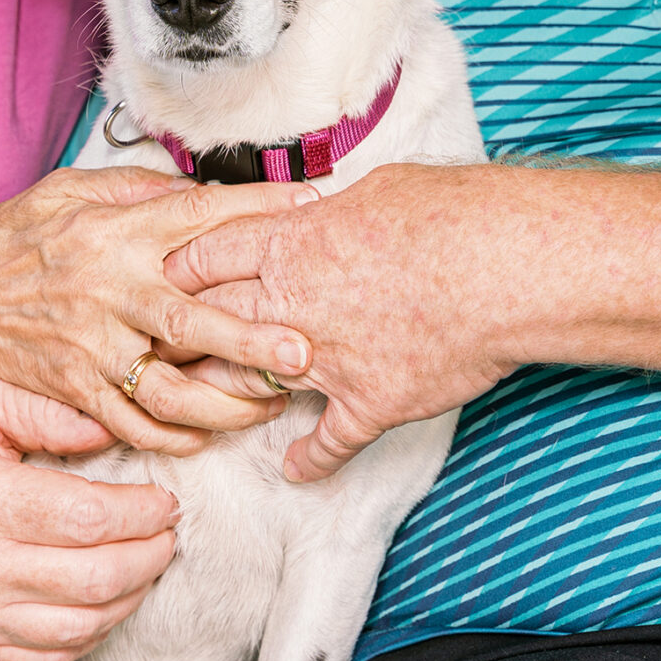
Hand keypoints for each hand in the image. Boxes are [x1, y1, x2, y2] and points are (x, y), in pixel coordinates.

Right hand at [0, 164, 313, 455]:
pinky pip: (131, 424)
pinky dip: (173, 436)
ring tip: (271, 406)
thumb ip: (138, 191)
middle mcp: (109, 291)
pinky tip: (209, 434)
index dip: (256, 209)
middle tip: (303, 351)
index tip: (309, 207)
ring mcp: (91, 346)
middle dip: (250, 340)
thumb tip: (201, 192)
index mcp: (115, 233)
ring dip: (224, 404)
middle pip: (190, 320)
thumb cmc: (14, 240)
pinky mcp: (75, 389)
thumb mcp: (70, 191)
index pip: (197, 217)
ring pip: (167, 388)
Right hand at [0, 377, 180, 660]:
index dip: (144, 513)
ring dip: (129, 599)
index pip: (91, 520)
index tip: (167, 500)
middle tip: (169, 533)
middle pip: (96, 580)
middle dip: (150, 557)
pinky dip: (88, 634)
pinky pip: (44, 657)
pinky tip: (106, 600)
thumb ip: (50, 411)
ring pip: (78, 627)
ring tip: (147, 564)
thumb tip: (116, 431)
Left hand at [160, 165, 508, 481]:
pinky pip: (328, 441)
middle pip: (209, 324)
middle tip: (160, 346)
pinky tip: (298, 469)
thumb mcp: (373, 191)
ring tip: (207, 407)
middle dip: (180, 335)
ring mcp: (325, 361)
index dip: (177, 271)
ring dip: (225, 397)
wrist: (499, 266)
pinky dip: (312, 459)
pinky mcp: (368, 402)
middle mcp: (291, 305)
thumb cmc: (446, 214)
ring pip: (249, 386)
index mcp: (287, 245)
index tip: (162, 281)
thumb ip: (328, 213)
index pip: (204, 259)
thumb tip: (319, 213)